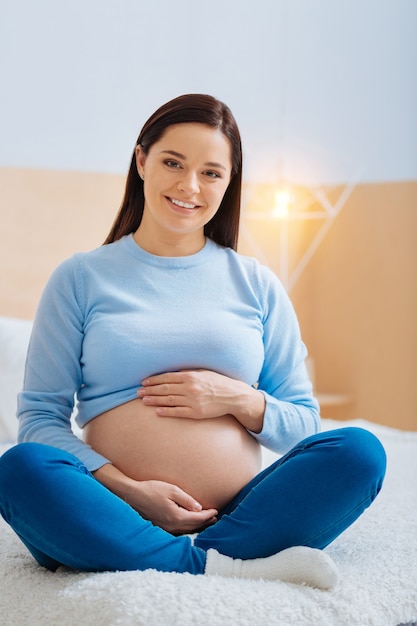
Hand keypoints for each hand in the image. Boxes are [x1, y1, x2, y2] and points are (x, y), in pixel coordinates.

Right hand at [134, 480, 217, 534]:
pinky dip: (188, 527)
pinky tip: (189, 524)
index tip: (216, 510)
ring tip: (206, 521)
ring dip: (197, 526)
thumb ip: (187, 500)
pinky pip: (178, 530)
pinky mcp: (161, 526)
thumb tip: (199, 508)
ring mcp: (165, 527)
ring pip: (186, 530)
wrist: (133, 495)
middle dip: (205, 522)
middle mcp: (172, 525)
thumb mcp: (172, 490)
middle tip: (215, 517)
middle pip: (193, 526)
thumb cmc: (152, 489)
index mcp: (176, 516)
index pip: (197, 518)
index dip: (208, 515)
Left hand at [138, 369, 264, 431]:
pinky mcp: (196, 412)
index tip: (144, 382)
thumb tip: (174, 372)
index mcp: (191, 376)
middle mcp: (190, 388)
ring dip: (154, 400)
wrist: (233, 396)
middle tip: (138, 392)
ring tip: (143, 401)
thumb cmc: (218, 382)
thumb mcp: (204, 373)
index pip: (167, 378)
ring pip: (169, 400)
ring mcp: (193, 401)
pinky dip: (166, 411)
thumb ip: (188, 372)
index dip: (154, 380)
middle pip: (165, 389)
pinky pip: (178, 412)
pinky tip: (157, 411)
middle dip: (150, 390)